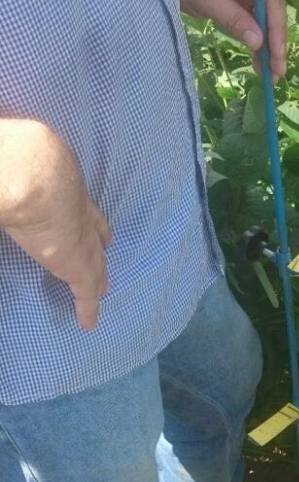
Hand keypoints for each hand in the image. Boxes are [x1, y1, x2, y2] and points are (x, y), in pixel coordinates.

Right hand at [0, 121, 111, 329]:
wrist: (31, 175)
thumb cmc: (19, 161)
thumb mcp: (19, 159)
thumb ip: (12, 170)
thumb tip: (2, 173)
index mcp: (64, 186)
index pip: (80, 206)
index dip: (87, 216)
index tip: (94, 223)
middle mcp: (78, 211)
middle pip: (93, 232)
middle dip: (98, 242)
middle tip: (105, 248)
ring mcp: (82, 238)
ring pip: (95, 262)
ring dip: (97, 275)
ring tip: (100, 288)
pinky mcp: (79, 264)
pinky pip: (87, 291)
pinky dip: (88, 307)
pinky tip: (88, 323)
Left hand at [162, 0, 286, 81]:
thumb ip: (234, 19)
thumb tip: (258, 42)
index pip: (271, 0)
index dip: (276, 29)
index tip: (278, 55)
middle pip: (273, 12)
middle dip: (275, 43)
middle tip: (277, 72)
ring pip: (266, 21)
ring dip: (268, 47)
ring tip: (270, 74)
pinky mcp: (243, 0)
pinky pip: (254, 23)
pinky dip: (256, 42)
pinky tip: (258, 62)